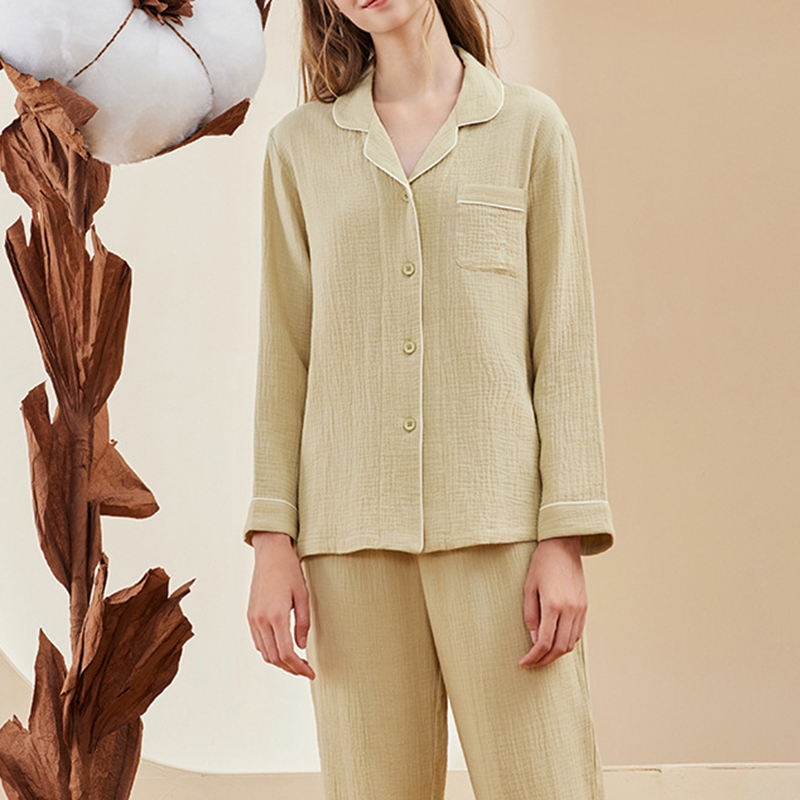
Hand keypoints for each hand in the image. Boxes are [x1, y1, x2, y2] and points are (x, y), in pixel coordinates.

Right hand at [247, 531, 314, 678]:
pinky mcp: (250, 616)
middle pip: (275, 658)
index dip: (299, 667)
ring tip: (296, 661)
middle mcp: (261, 620)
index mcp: (276, 616)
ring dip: (280, 662)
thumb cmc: (290, 572)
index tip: (311, 672)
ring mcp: (253, 619)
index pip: (287, 653)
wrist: (270, 554)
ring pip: (264, 653)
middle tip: (306, 669)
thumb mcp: (303, 596)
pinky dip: (270, 651)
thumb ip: (303, 623)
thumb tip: (301, 647)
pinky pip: (258, 642)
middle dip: (291, 668)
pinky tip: (282, 648)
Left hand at [519, 536, 586, 667]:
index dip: (533, 657)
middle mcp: (570, 610)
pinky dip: (566, 642)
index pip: (545, 642)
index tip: (523, 662)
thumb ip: (531, 616)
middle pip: (560, 648)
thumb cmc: (541, 564)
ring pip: (571, 643)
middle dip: (544, 660)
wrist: (562, 546)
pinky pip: (577, 633)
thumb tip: (535, 640)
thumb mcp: (528, 588)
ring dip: (556, 654)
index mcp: (553, 605)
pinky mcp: (585, 606)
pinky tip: (554, 641)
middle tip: (531, 663)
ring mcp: (580, 609)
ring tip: (541, 655)